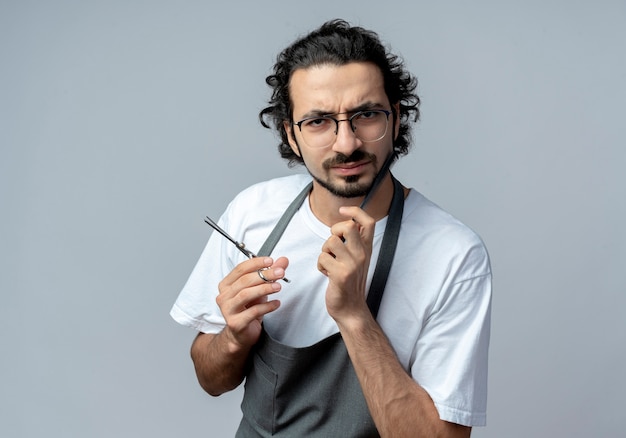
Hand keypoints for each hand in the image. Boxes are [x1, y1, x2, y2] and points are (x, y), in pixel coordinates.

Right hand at [216, 256, 287, 349]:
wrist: (241, 334)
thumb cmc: (248, 309)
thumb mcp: (259, 289)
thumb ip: (270, 274)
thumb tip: (283, 261)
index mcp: (226, 285)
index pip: (240, 269)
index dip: (256, 263)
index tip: (270, 261)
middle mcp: (224, 296)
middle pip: (244, 281)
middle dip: (264, 275)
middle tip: (280, 273)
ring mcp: (228, 310)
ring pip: (246, 294)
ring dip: (264, 289)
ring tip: (278, 287)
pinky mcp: (235, 323)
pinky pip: (253, 312)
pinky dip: (267, 306)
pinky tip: (276, 303)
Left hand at [318, 206, 374, 321]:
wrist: (351, 309)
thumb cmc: (350, 282)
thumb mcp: (357, 259)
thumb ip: (354, 242)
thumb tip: (345, 222)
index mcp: (367, 249)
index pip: (368, 221)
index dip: (355, 210)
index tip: (343, 211)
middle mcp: (362, 255)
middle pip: (348, 226)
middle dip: (334, 230)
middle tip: (333, 244)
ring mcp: (352, 264)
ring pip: (330, 241)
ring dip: (324, 250)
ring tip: (329, 262)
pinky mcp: (341, 274)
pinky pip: (322, 258)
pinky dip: (320, 265)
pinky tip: (327, 273)